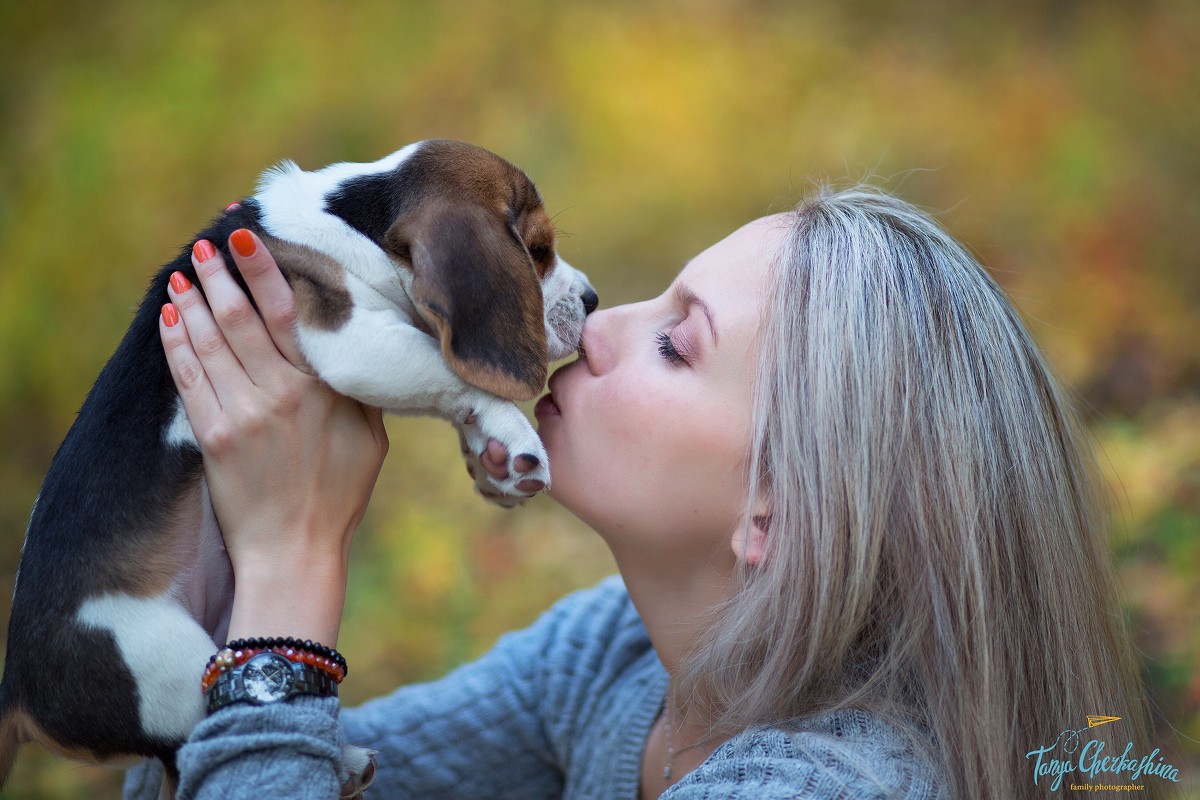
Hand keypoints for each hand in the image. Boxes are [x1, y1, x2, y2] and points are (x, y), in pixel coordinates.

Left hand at [159, 228, 388, 643]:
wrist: (295, 549)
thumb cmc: (340, 494)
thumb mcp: (370, 438)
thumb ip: (357, 389)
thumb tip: (349, 344)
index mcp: (322, 389)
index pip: (288, 313)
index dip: (263, 270)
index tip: (247, 236)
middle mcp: (280, 394)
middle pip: (242, 317)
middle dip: (221, 274)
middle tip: (207, 243)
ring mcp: (242, 414)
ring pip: (209, 340)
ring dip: (194, 300)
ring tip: (186, 270)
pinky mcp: (212, 437)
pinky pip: (188, 377)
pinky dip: (177, 342)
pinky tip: (172, 317)